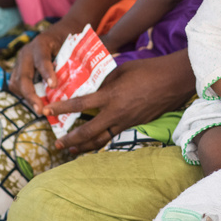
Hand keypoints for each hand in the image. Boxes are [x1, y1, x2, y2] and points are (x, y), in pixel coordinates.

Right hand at [9, 18, 81, 112]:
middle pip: (23, 76)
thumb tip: (78, 83)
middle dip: (30, 95)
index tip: (53, 85)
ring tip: (39, 109)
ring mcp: (20, 61)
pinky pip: (16, 86)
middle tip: (40, 109)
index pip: (42, 59)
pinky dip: (25, 95)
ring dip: (27, 97)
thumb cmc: (67, 41)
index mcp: (41, 44)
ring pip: (16, 83)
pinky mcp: (17, 70)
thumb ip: (70, 62)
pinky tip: (36, 103)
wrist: (57, 34)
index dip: (46, 73)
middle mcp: (26, 52)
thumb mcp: (70, 47)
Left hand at [43, 51, 194, 152]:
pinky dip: (101, 141)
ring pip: (101, 139)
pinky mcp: (135, 125)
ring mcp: (126, 122)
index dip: (62, 108)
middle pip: (88, 131)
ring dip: (85, 146)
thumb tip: (92, 86)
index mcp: (111, 96)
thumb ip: (105, 80)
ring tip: (71, 150)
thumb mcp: (121, 70)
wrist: (173, 81)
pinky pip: (114, 135)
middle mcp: (116, 113)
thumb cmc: (147, 70)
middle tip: (57, 143)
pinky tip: (94, 143)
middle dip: (71, 139)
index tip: (47, 111)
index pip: (80, 104)